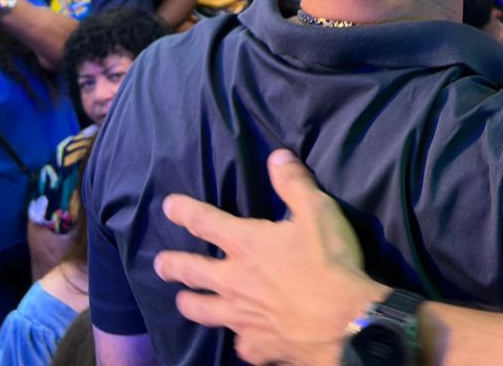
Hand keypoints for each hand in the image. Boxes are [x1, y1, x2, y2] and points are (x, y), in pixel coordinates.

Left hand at [156, 151, 388, 365]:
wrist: (342, 321)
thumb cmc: (329, 261)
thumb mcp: (318, 212)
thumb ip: (295, 184)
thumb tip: (277, 157)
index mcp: (247, 245)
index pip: (206, 223)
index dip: (184, 212)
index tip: (168, 207)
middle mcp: (234, 282)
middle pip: (192, 273)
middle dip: (173, 266)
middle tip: (160, 264)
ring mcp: (241, 317)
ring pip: (204, 312)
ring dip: (191, 304)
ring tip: (183, 301)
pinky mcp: (256, 345)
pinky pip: (240, 343)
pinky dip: (240, 338)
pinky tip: (243, 338)